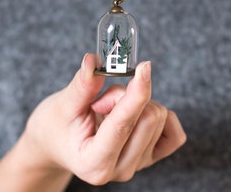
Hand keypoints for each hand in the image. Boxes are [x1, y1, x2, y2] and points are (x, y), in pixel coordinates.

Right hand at [24, 53, 185, 184]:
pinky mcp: (150, 156)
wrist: (57, 143)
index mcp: (94, 162)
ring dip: (136, 102)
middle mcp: (120, 169)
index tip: (144, 67)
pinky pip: (174, 132)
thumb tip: (94, 60)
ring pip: (160, 119)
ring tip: (108, 109)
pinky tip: (135, 113)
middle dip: (125, 96)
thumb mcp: (63, 105)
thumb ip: (82, 85)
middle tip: (101, 100)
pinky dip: (159, 114)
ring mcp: (138, 165)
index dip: (136, 93)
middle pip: (149, 119)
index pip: (123, 125)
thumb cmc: (56, 126)